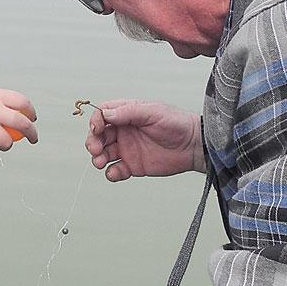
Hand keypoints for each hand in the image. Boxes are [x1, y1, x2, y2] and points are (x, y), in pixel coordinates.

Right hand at [87, 100, 201, 181]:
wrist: (193, 147)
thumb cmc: (178, 124)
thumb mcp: (154, 112)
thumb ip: (130, 112)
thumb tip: (107, 114)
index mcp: (128, 114)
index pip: (103, 115)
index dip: (96, 121)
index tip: (97, 129)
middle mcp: (125, 131)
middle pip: (99, 135)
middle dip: (93, 142)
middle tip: (96, 149)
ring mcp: (128, 149)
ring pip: (103, 153)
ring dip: (97, 158)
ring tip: (100, 162)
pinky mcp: (133, 165)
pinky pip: (116, 170)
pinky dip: (111, 173)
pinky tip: (115, 173)